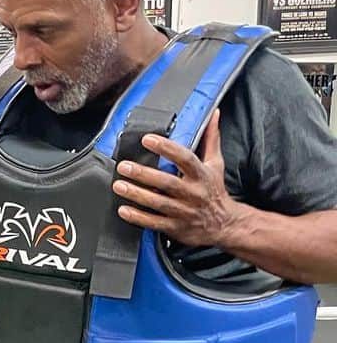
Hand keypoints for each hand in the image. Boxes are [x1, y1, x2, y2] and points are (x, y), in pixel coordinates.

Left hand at [113, 109, 242, 245]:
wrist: (224, 225)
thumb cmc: (214, 191)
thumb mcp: (215, 164)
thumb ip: (211, 139)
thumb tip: (215, 114)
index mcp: (201, 175)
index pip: (184, 158)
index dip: (166, 148)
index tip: (148, 139)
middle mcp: (193, 193)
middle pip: (167, 182)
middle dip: (144, 174)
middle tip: (124, 166)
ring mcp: (184, 212)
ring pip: (158, 203)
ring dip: (137, 194)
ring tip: (118, 185)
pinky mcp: (175, 227)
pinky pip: (154, 223)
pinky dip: (138, 217)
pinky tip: (123, 210)